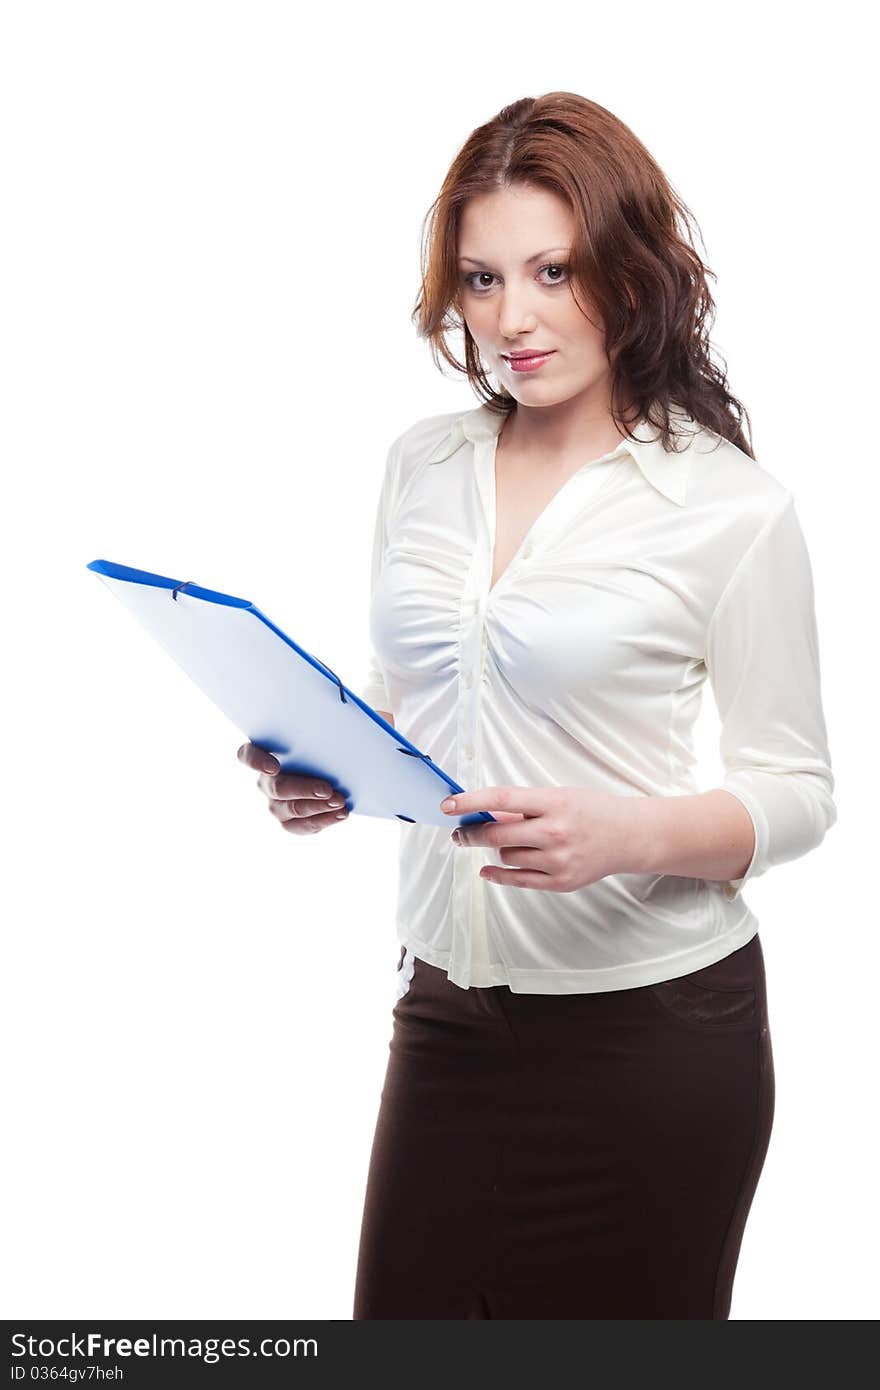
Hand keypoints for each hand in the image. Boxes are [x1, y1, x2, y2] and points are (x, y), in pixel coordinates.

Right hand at [237, 742, 349, 834]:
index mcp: (264, 754)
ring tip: (340, 802)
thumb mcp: (316, 736)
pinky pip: (302, 826)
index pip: (247, 755)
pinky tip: (341, 813)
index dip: (257, 761)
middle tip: (327, 789)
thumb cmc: (319, 747)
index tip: (274, 766)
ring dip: (317, 807)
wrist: (331, 772)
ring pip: (290, 810)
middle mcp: (265, 781)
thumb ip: (316, 731)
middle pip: (277, 788)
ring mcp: (275, 804)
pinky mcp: (289, 821)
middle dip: (303, 789)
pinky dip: (323, 820)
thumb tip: (335, 720)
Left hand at [440, 785, 641, 890]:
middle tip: (459, 832)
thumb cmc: (592, 811)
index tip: (447, 805)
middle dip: (471, 833)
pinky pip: (517, 880)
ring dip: (499, 849)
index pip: (502, 800)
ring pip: (506, 856)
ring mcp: (558, 861)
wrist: (630, 836)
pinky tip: (486, 868)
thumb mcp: (558, 797)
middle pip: (496, 835)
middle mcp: (555, 833)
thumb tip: (484, 814)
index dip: (470, 801)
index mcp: (555, 803)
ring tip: (508, 841)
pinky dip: (497, 874)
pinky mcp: (561, 882)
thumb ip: (523, 807)